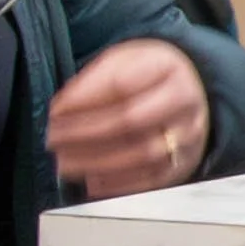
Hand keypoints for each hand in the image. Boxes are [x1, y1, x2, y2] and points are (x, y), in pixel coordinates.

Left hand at [46, 39, 209, 197]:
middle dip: (85, 133)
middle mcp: (184, 100)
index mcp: (166, 66)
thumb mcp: (122, 61)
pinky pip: (152, 181)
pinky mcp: (184, 164)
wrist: (190, 92)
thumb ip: (92, 81)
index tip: (56, 110)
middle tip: (54, 139)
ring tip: (65, 163)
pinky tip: (92, 181)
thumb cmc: (147, 76)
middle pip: (131, 120)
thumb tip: (62, 109)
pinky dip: (119, 184)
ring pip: (142, 154)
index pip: (121, 83)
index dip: (84, 99)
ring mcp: (188, 135)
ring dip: (97, 162)